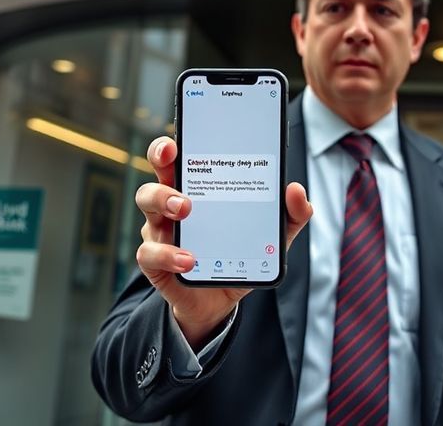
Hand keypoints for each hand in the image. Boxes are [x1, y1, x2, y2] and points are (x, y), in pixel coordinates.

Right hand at [135, 136, 311, 349]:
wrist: (221, 301)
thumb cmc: (239, 254)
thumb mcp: (271, 235)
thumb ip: (290, 214)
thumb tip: (296, 190)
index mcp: (198, 188)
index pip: (178, 158)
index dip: (169, 146)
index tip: (177, 141)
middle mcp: (173, 204)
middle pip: (157, 172)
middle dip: (161, 162)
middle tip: (178, 163)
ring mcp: (161, 231)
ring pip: (145, 205)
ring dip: (163, 201)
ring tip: (186, 211)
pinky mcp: (157, 262)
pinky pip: (149, 253)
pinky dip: (168, 254)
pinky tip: (189, 259)